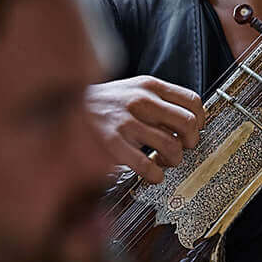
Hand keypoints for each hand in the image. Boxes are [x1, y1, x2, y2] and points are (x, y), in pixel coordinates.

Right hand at [86, 77, 205, 184]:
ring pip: (172, 146)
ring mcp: (125, 122)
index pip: (193, 101)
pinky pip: (147, 166)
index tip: (195, 130)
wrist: (60, 108)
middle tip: (182, 148)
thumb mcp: (131, 90)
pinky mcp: (111, 144)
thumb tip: (188, 118)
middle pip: (188, 124)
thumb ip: (157, 100)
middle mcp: (140, 101)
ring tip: (163, 161)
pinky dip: (156, 175)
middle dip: (191, 142)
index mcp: (148, 86)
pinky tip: (151, 173)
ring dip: (173, 160)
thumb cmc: (101, 104)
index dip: (200, 120)